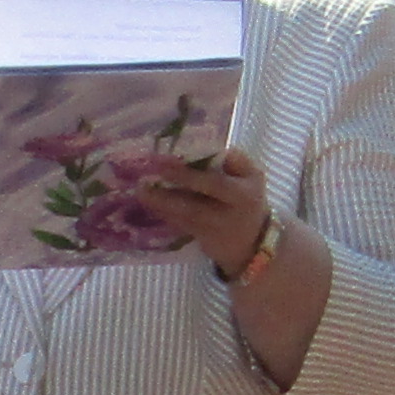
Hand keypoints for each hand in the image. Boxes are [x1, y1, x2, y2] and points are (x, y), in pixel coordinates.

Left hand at [132, 142, 274, 277]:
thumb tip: (218, 150)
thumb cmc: (249, 201)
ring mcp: (212, 230)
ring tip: (140, 191)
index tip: (164, 164)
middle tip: (142, 182)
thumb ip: (238, 161)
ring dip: (159, 205)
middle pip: (192, 206)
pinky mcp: (201, 239)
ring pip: (182, 217)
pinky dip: (163, 214)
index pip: (214, 184)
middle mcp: (226, 214)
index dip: (188, 176)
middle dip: (165, 195)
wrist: (253, 244)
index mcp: (241, 195)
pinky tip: (148, 203)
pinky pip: (180, 225)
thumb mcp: (254, 178)